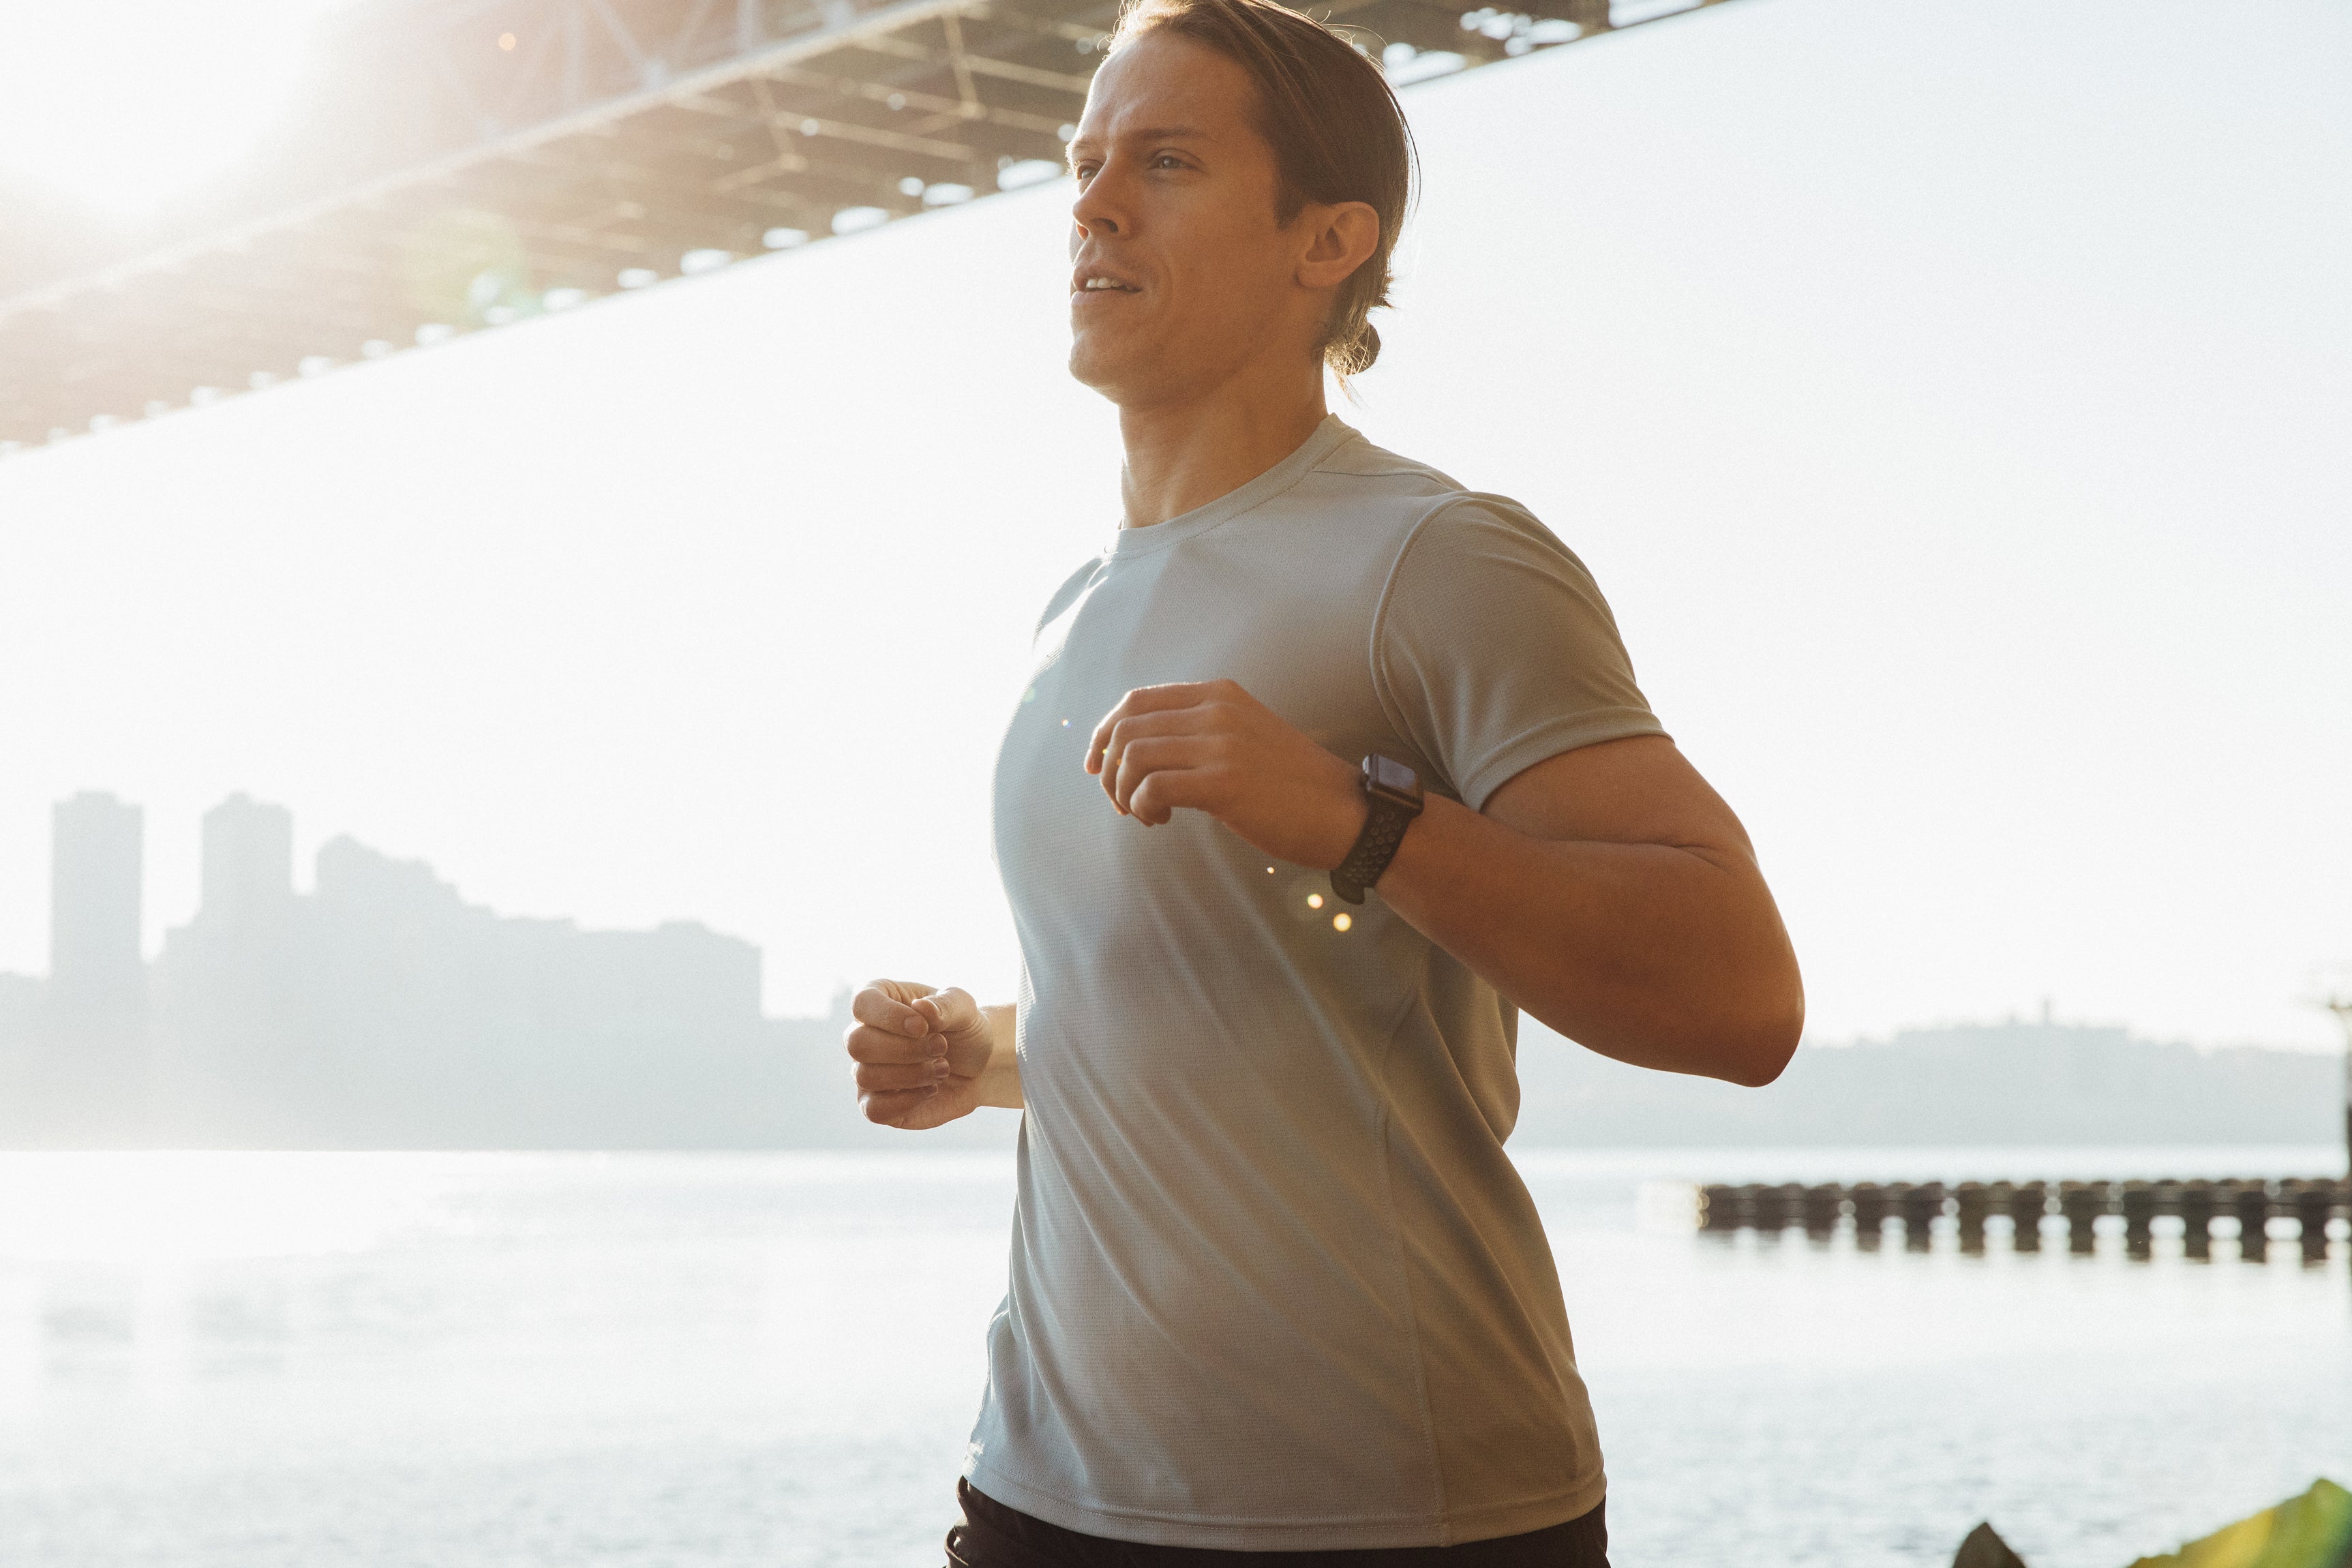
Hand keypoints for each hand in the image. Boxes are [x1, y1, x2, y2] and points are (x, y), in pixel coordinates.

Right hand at [844, 979, 994, 1129]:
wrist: (980, 1066)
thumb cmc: (964, 1029)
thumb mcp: (964, 1008)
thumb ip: (945, 1004)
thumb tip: (920, 1007)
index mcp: (878, 1000)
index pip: (862, 1004)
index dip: (890, 1017)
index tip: (924, 1027)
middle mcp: (863, 1034)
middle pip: (858, 1044)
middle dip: (905, 1049)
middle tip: (941, 1048)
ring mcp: (866, 1070)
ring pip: (866, 1076)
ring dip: (912, 1074)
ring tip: (942, 1069)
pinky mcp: (876, 1103)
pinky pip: (873, 1109)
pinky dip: (906, 1102)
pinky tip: (931, 1090)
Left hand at [1086, 679, 1365, 868]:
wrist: (1347, 812)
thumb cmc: (1293, 784)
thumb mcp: (1246, 735)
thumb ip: (1201, 730)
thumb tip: (1140, 749)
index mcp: (1219, 694)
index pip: (1136, 699)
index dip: (1104, 733)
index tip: (1097, 766)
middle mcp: (1217, 711)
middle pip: (1126, 727)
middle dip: (1109, 769)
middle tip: (1120, 801)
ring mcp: (1221, 745)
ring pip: (1133, 756)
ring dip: (1124, 791)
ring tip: (1145, 814)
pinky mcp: (1225, 783)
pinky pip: (1153, 788)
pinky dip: (1143, 807)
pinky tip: (1161, 821)